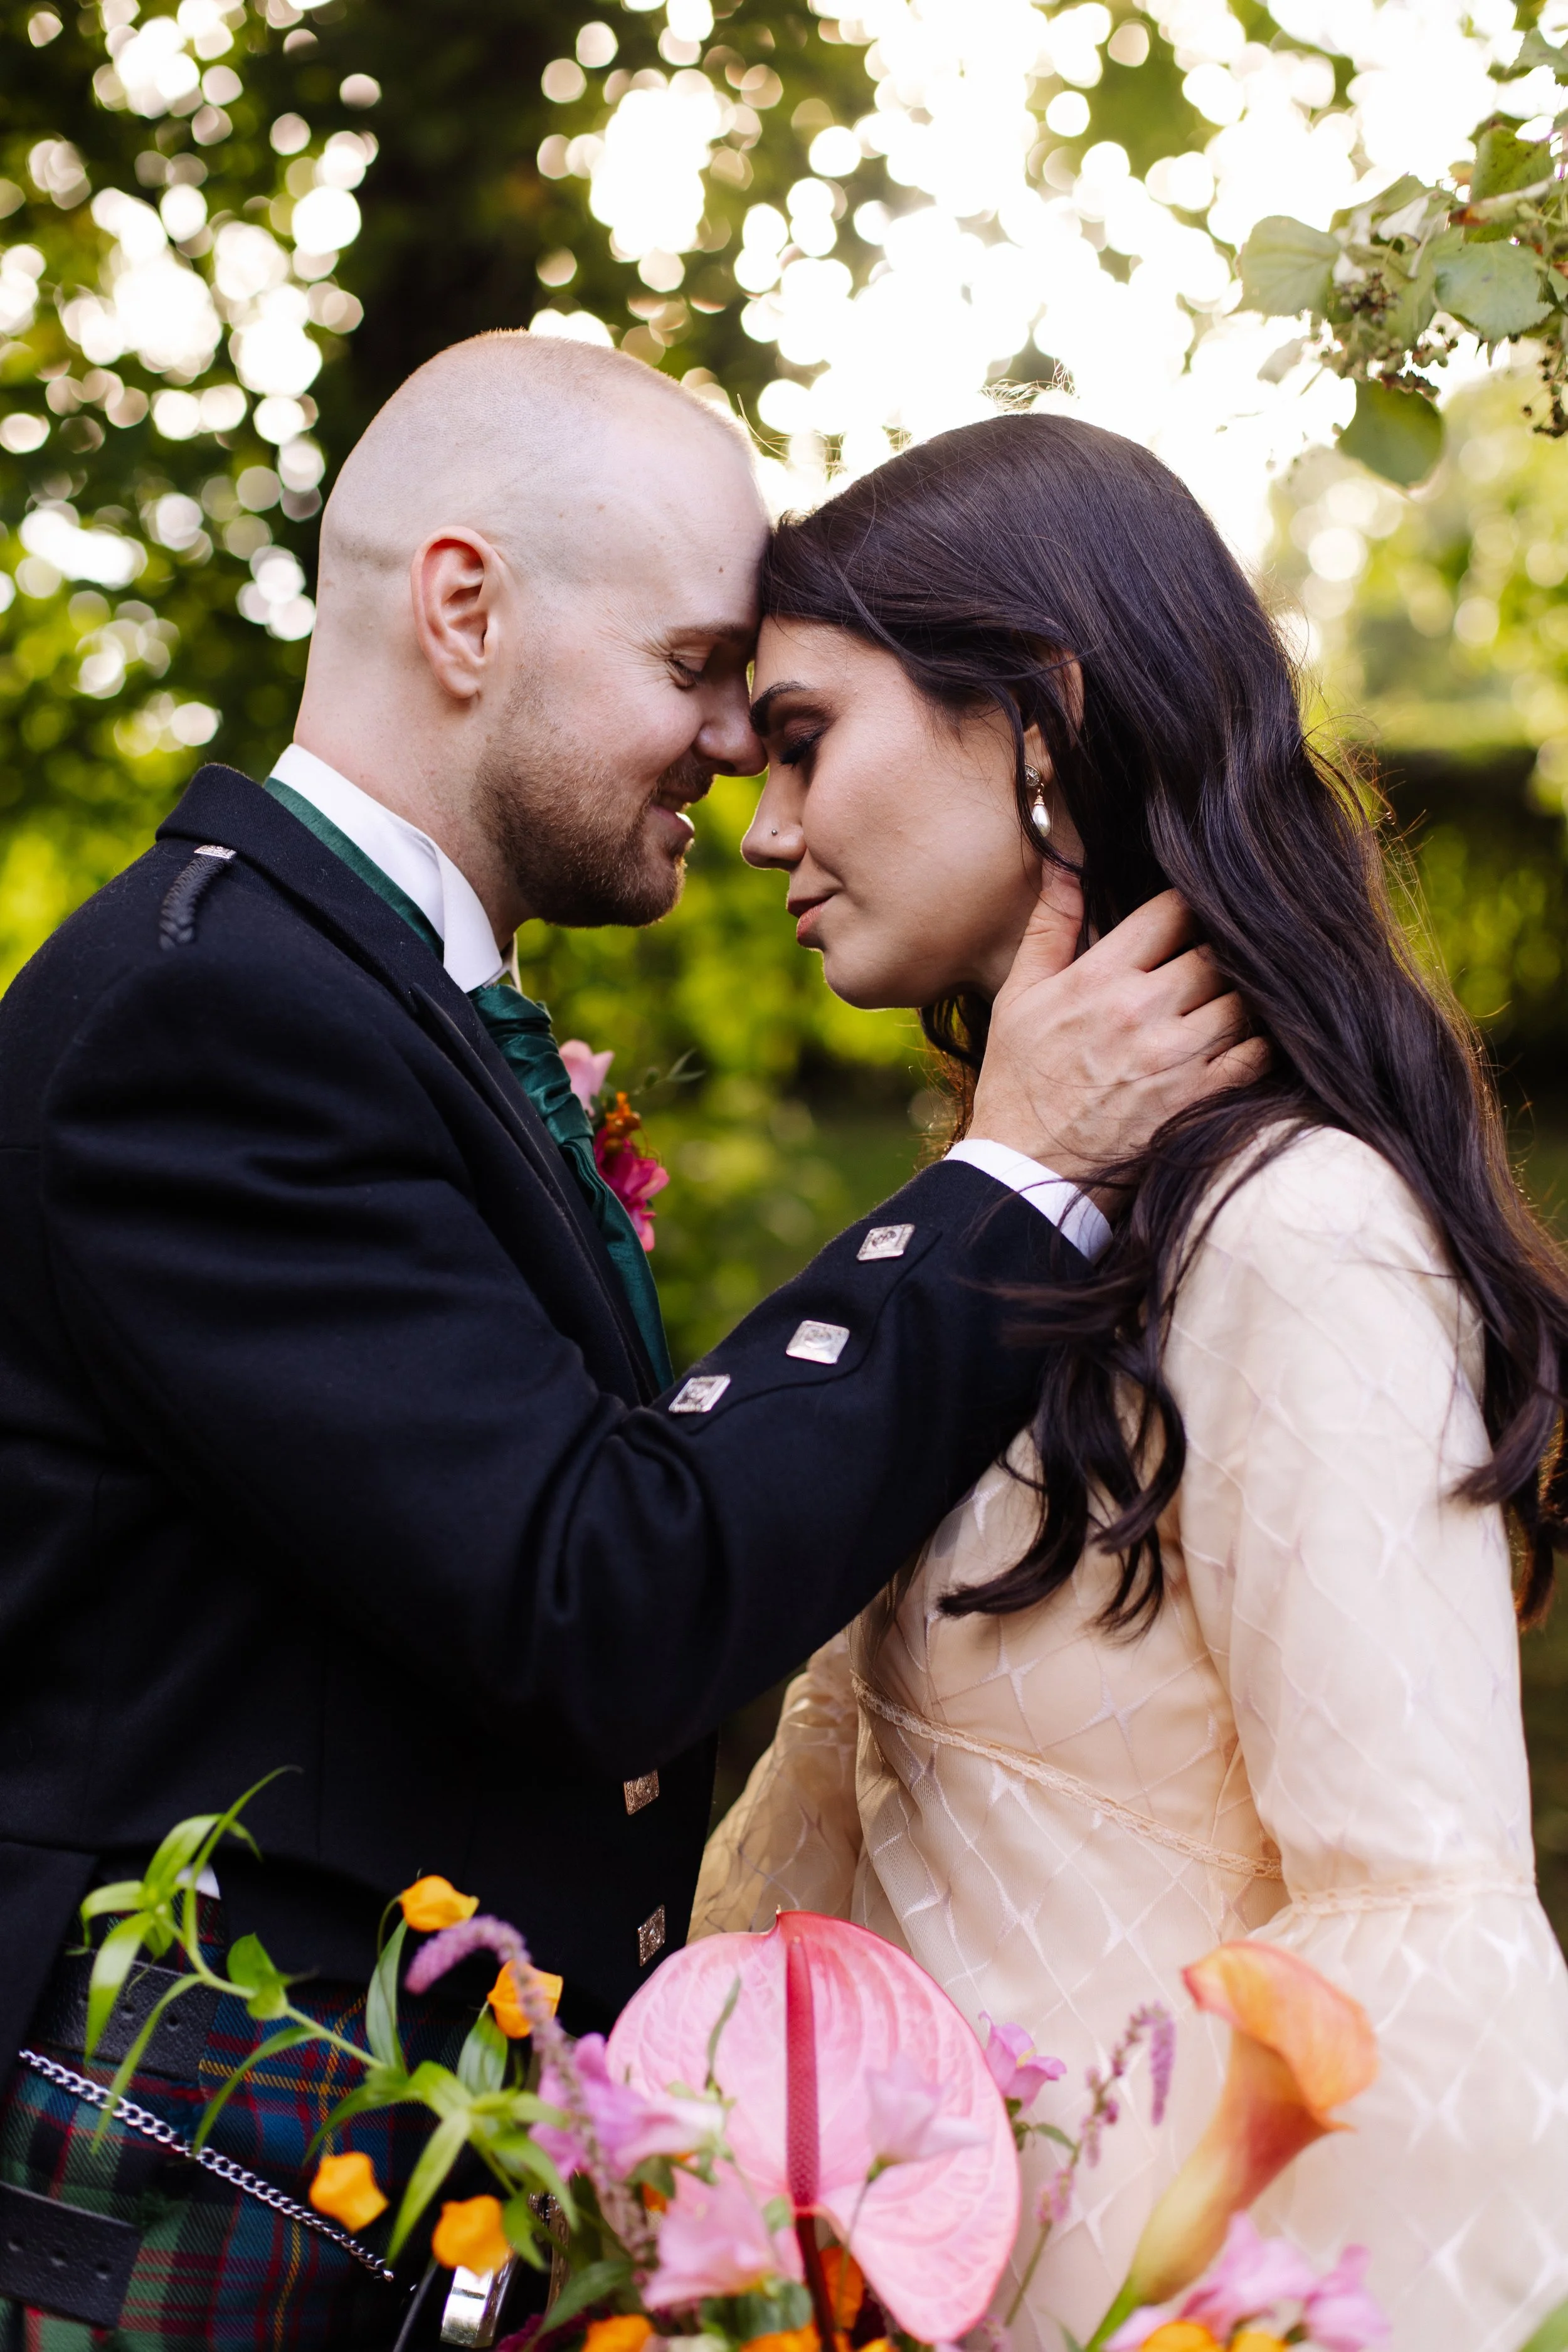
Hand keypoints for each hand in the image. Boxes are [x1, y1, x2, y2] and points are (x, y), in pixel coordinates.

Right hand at [969, 885, 1267, 1195]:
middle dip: (1219, 952)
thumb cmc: (1019, 1081)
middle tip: (1217, 959)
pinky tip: (1245, 1040)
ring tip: (1230, 999)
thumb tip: (1065, 863)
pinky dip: (1259, 1043)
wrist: (1024, 1169)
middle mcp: (1143, 1010)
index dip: (1188, 905)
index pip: (1172, 910)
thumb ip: (1048, 927)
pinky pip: (1255, 1055)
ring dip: (1240, 997)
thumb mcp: (1018, 996)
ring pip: (1242, 1001)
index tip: (1189, 916)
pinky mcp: (1197, 1100)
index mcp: (1100, 977)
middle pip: (1216, 952)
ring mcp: (1175, 1057)